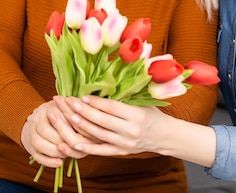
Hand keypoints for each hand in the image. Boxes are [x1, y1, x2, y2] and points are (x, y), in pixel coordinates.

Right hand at [20, 100, 88, 167]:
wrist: (38, 119)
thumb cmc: (60, 113)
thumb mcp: (69, 108)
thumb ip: (79, 110)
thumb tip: (91, 113)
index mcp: (49, 108)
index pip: (60, 117)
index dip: (73, 127)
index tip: (86, 133)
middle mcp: (37, 119)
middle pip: (48, 132)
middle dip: (64, 142)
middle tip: (79, 147)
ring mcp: (32, 133)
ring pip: (40, 144)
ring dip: (56, 152)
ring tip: (69, 155)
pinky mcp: (30, 147)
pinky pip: (37, 156)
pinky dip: (48, 161)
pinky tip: (60, 163)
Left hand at [52, 95, 168, 156]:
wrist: (165, 135)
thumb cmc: (152, 114)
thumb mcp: (143, 101)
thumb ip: (125, 96)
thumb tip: (104, 83)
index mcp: (137, 115)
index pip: (111, 107)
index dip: (96, 102)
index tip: (82, 96)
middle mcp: (131, 130)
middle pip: (103, 121)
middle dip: (84, 111)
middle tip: (70, 103)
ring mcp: (126, 143)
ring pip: (99, 135)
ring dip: (83, 126)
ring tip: (69, 117)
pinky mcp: (122, 152)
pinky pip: (102, 151)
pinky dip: (88, 148)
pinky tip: (74, 144)